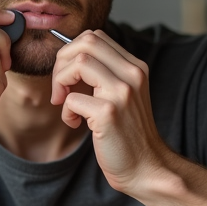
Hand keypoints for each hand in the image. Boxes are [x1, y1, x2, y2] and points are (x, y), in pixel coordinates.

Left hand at [50, 31, 170, 193]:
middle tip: (61, 88)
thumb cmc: (127, 133)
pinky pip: (72, 99)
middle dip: (62, 61)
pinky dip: (66, 111)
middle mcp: (132, 75)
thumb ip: (105, 74)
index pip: (95, 37)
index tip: (68, 77)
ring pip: (79, 62)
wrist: (145, 167)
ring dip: (61, 82)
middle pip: (87, 41)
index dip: (72, 52)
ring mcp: (122, 93)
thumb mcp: (122, 95)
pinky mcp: (109, 113)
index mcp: (135, 67)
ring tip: (64, 102)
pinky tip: (75, 123)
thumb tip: (68, 57)